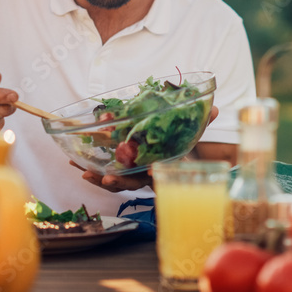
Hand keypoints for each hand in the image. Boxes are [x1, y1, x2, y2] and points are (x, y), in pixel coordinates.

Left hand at [80, 105, 219, 191]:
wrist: (174, 163)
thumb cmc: (181, 150)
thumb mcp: (192, 137)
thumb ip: (201, 125)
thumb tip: (216, 109)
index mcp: (165, 169)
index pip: (160, 174)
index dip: (155, 175)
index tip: (151, 171)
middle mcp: (147, 177)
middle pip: (133, 183)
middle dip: (119, 182)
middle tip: (107, 178)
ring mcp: (133, 177)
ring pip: (116, 183)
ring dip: (97, 178)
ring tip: (83, 171)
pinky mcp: (120, 172)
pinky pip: (105, 175)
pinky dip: (91, 171)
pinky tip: (75, 164)